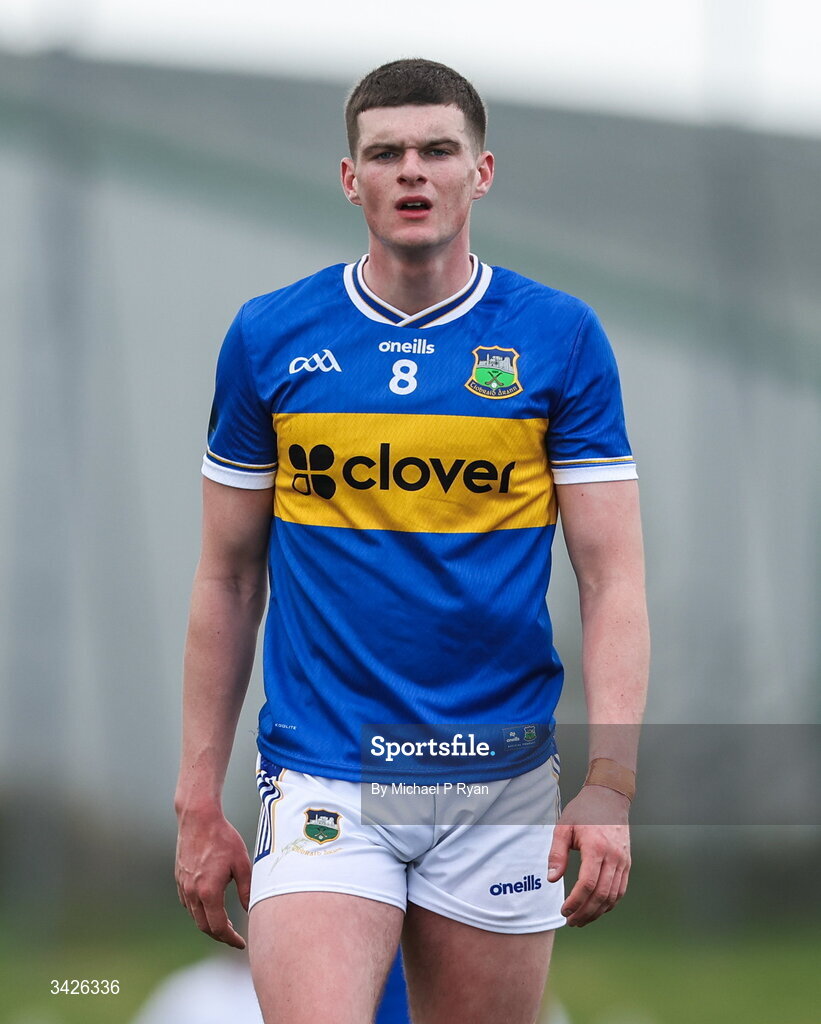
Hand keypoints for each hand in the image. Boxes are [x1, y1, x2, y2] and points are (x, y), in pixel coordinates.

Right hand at [175, 807, 251, 947]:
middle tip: (234, 937)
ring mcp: (183, 886)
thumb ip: (246, 890)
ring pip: (195, 916)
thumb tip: (250, 911)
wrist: (199, 819)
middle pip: (204, 927)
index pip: (218, 927)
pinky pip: (188, 903)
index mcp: (209, 892)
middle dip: (220, 935)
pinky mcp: (179, 878)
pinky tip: (210, 907)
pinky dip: (199, 911)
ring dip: (209, 924)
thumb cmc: (223, 838)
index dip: (230, 939)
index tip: (241, 943)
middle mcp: (192, 893)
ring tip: (225, 924)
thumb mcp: (242, 863)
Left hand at [547, 786, 630, 926]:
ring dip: (597, 912)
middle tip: (571, 921)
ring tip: (582, 919)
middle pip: (601, 895)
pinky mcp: (627, 863)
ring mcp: (623, 861)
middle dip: (585, 912)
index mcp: (596, 847)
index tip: (563, 910)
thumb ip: (556, 853)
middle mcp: (613, 856)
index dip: (575, 902)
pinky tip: (597, 908)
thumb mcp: (563, 827)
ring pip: (613, 896)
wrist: (609, 797)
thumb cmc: (584, 811)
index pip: (587, 884)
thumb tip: (551, 878)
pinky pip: (620, 889)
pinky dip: (609, 903)